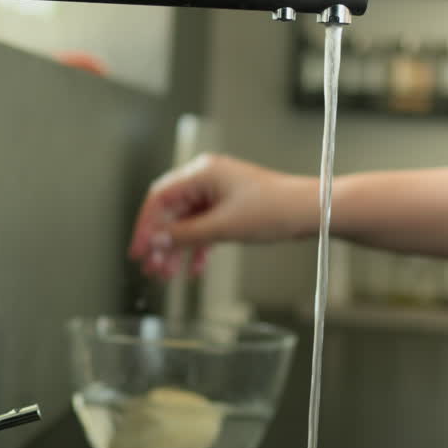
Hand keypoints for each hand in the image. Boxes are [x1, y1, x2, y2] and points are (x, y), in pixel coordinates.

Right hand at [128, 154, 313, 278]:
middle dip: (160, 242)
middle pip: (171, 212)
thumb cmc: (275, 209)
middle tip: (150, 267)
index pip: (160, 198)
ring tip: (167, 274)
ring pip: (186, 223)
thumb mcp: (223, 226)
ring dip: (176, 249)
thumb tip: (157, 242)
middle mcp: (207, 179)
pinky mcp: (229, 208)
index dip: (145, 226)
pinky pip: (204, 228)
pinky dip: (197, 248)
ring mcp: (218, 194)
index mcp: (202, 172)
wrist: (309, 212)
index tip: (138, 250)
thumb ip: (185, 235)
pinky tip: (194, 269)